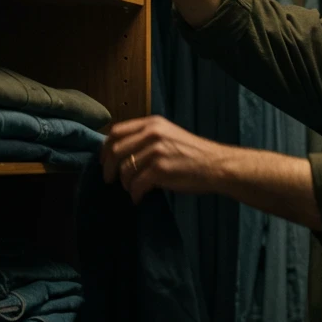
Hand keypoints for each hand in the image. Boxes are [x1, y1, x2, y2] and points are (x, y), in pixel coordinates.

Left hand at [101, 115, 224, 202]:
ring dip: (125, 183)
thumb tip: (120, 152)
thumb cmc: (194, 153)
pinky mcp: (160, 169)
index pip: (116, 132)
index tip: (104, 161)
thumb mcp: (169, 135)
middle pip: (115, 150)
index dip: (105, 148)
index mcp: (152, 124)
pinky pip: (136, 184)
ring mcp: (156, 151)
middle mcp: (152, 134)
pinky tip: (138, 197)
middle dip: (109, 168)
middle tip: (110, 180)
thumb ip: (146, 137)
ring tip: (131, 189)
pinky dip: (134, 194)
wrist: (216, 165)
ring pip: (125, 169)